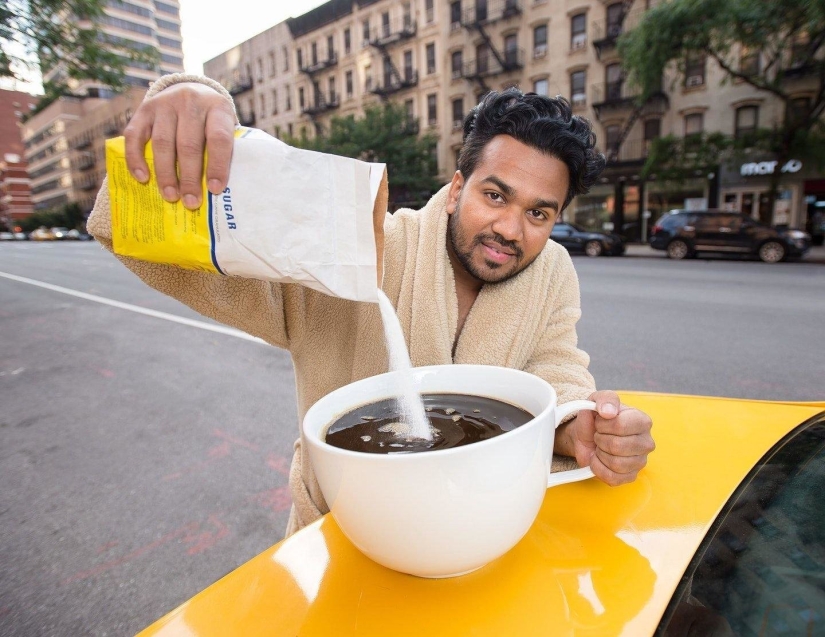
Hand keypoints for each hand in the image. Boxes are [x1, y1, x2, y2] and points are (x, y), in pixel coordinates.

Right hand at [123, 82, 235, 208]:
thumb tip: (217, 190)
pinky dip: (136, 159)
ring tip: (170, 196)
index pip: (218, 138)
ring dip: (166, 173)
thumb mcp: (225, 127)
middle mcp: (190, 102)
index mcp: (217, 108)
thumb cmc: (212, 120)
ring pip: (162, 142)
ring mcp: (165, 104)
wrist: (190, 90)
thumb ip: (224, 150)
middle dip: (189, 177)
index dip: (217, 165)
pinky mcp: (144, 110)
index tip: (215, 189)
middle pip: (188, 144)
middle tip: (191, 202)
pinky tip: (143, 178)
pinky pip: (134, 136)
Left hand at [557, 390, 654, 485]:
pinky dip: (598, 468)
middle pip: (617, 446)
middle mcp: (646, 442)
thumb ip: (605, 399)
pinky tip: (599, 459)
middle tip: (599, 435)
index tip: (599, 422)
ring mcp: (640, 461)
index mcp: (642, 420)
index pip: (621, 425)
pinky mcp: (631, 476)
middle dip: (600, 440)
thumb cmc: (595, 417)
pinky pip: (612, 478)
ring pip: (616, 464)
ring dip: (600, 454)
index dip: (602, 425)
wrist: (585, 435)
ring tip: (600, 446)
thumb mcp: (597, 400)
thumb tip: (609, 412)